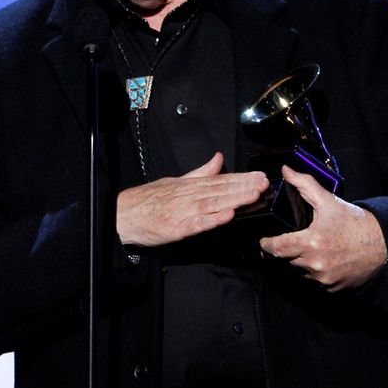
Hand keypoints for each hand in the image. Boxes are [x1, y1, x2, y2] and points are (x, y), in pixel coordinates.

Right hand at [117, 152, 269, 246]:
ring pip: (213, 204)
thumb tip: (218, 159)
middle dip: (244, 187)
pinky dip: (212, 219)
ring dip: (235, 199)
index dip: (241, 178)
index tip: (259, 176)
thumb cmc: (149, 199)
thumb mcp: (176, 181)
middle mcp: (189, 196)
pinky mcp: (176, 228)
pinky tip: (227, 216)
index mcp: (190, 185)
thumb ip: (200, 172)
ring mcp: (183, 212)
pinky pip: (197, 224)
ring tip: (253, 195)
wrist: (123, 214)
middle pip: (221, 190)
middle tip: (264, 183)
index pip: (221, 180)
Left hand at [259, 166, 387, 290]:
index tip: (264, 240)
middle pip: (286, 260)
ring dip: (298, 261)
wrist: (383, 245)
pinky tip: (320, 259)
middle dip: (283, 251)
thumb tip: (285, 170)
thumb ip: (304, 184)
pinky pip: (314, 282)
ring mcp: (324, 279)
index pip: (277, 249)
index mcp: (311, 242)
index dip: (267, 244)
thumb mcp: (329, 201)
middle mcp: (315, 264)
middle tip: (284, 241)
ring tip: (306, 248)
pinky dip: (313, 272)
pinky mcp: (332, 288)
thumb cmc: (355, 222)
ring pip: (299, 272)